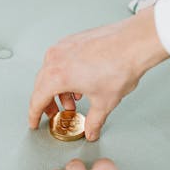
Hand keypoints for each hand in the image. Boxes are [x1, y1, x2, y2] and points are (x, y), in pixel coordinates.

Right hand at [28, 6, 169, 140]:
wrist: (135, 42)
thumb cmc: (120, 65)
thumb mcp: (104, 102)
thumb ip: (93, 121)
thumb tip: (90, 130)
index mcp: (57, 76)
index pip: (37, 100)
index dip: (35, 115)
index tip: (34, 121)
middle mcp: (56, 58)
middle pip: (42, 85)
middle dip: (48, 103)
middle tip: (55, 114)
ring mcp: (64, 46)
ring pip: (51, 71)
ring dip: (58, 89)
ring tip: (73, 100)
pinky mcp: (73, 40)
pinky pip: (61, 60)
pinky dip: (65, 74)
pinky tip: (80, 82)